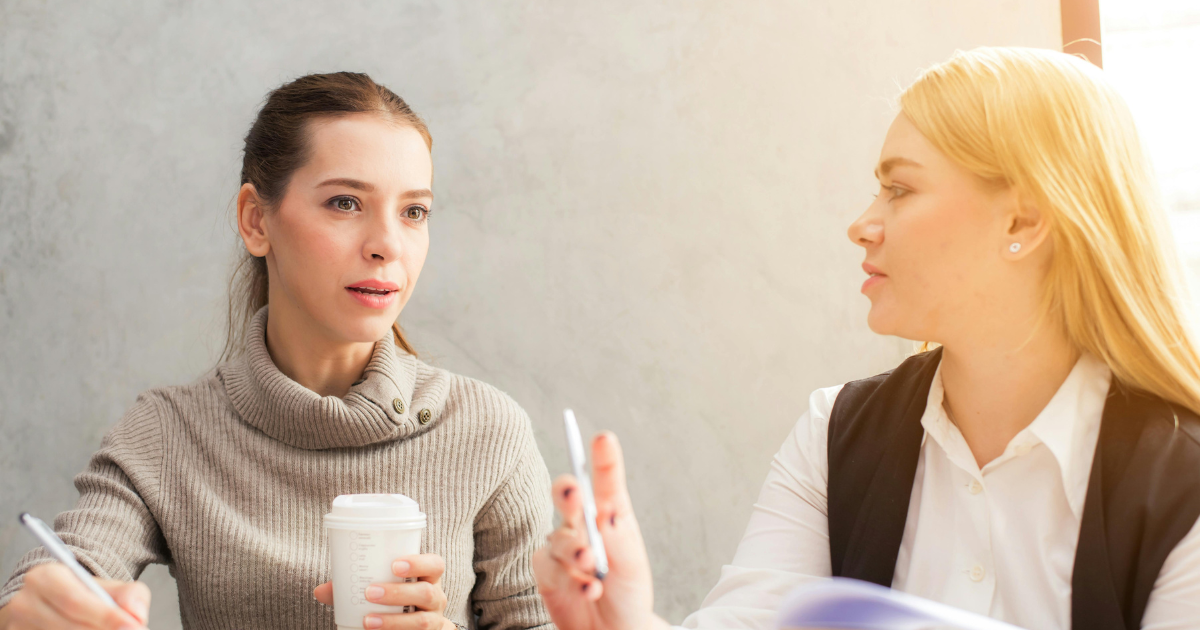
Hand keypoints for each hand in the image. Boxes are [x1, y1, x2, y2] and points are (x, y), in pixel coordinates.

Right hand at [0, 563, 149, 629]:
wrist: (52, 603)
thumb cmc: (83, 595)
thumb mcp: (107, 586)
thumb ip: (129, 595)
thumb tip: (137, 616)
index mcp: (45, 578)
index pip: (75, 600)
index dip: (106, 616)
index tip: (134, 627)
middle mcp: (25, 603)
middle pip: (69, 626)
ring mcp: (19, 626)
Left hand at [314, 553, 453, 629]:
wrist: (418, 627)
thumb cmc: (398, 599)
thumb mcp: (384, 588)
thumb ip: (355, 587)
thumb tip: (320, 591)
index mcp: (428, 578)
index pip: (435, 565)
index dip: (418, 563)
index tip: (394, 565)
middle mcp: (436, 599)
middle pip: (427, 593)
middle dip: (398, 593)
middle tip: (370, 592)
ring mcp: (435, 621)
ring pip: (422, 622)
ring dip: (394, 621)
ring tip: (367, 621)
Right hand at [533, 432, 669, 629]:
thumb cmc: (627, 593)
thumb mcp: (632, 566)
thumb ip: (618, 539)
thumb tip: (605, 512)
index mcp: (610, 515)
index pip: (606, 482)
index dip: (603, 459)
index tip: (603, 439)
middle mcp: (582, 524)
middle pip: (567, 495)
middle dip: (568, 493)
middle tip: (577, 495)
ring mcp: (561, 547)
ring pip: (558, 538)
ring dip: (575, 552)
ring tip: (592, 568)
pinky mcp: (546, 572)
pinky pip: (549, 568)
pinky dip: (570, 580)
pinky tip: (588, 590)